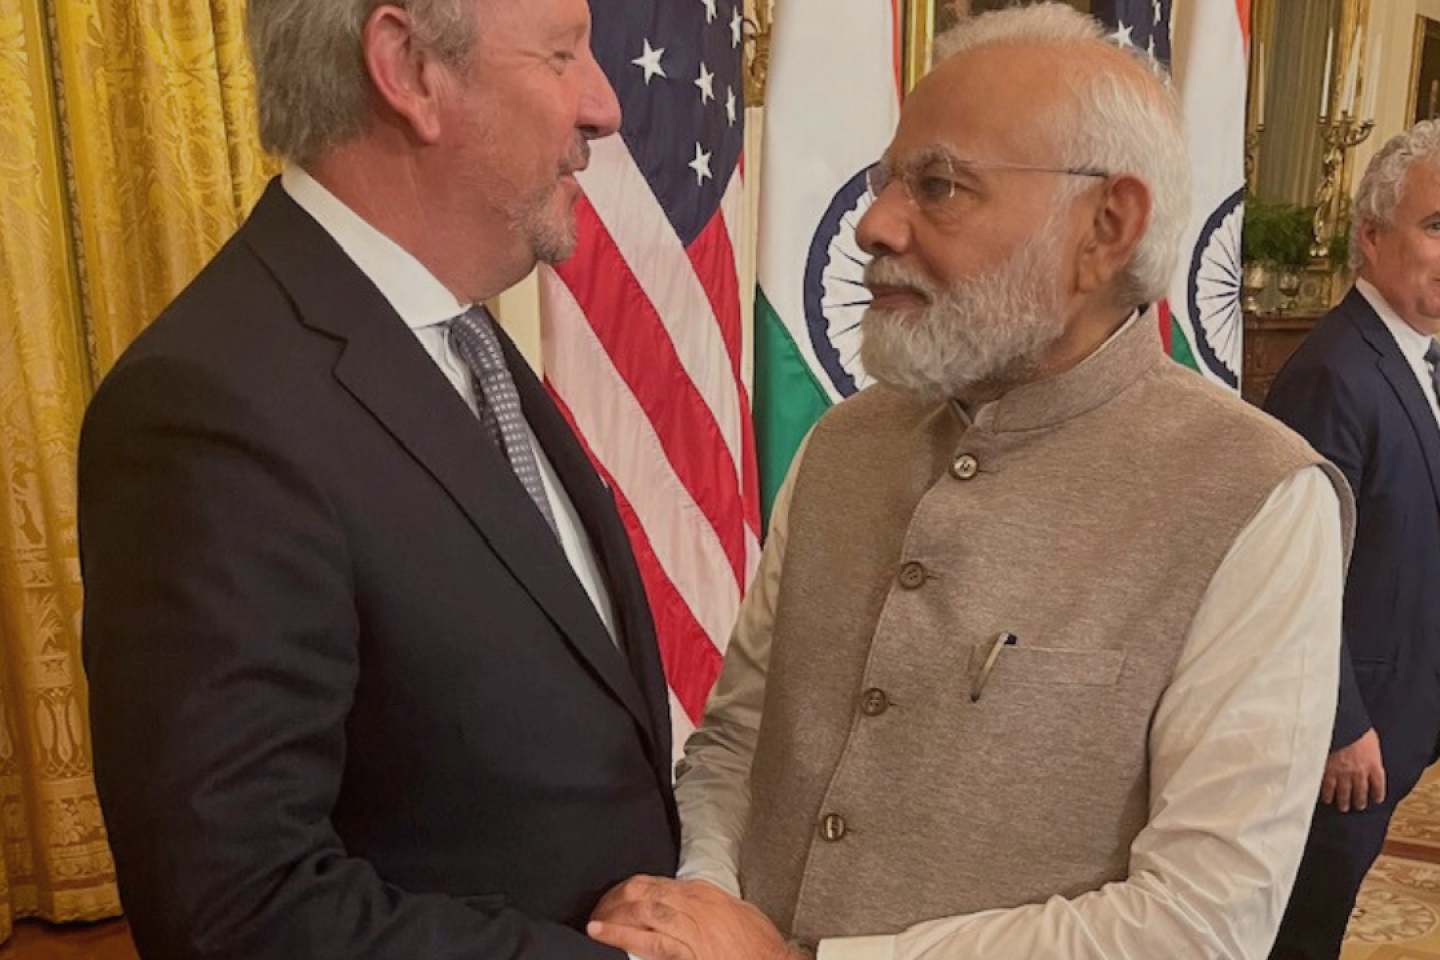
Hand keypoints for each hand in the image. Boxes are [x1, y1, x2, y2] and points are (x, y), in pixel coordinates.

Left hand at [589, 875, 802, 959]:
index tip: (618, 896)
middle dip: (616, 898)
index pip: (657, 882)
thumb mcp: (734, 913)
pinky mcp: (686, 952)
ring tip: (594, 920)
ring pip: (640, 910)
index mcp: (704, 892)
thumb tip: (686, 906)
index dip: (631, 889)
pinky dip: (618, 935)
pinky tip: (600, 934)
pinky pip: (647, 940)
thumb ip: (706, 907)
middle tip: (599, 907)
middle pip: (643, 892)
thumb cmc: (760, 945)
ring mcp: (689, 927)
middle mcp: (693, 904)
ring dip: (611, 913)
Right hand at [1321, 727, 1385, 811]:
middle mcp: (1360, 773)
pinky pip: (1328, 788)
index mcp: (1373, 765)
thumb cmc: (1355, 727)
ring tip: (1342, 807)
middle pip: (1361, 793)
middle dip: (1359, 802)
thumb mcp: (1370, 738)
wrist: (1340, 725)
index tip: (1376, 799)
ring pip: (1344, 794)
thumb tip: (1370, 748)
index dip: (1377, 794)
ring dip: (1344, 802)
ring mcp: (1343, 774)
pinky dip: (1327, 795)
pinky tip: (1327, 799)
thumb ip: (1370, 749)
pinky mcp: (1327, 772)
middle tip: (1358, 806)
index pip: (1378, 785)